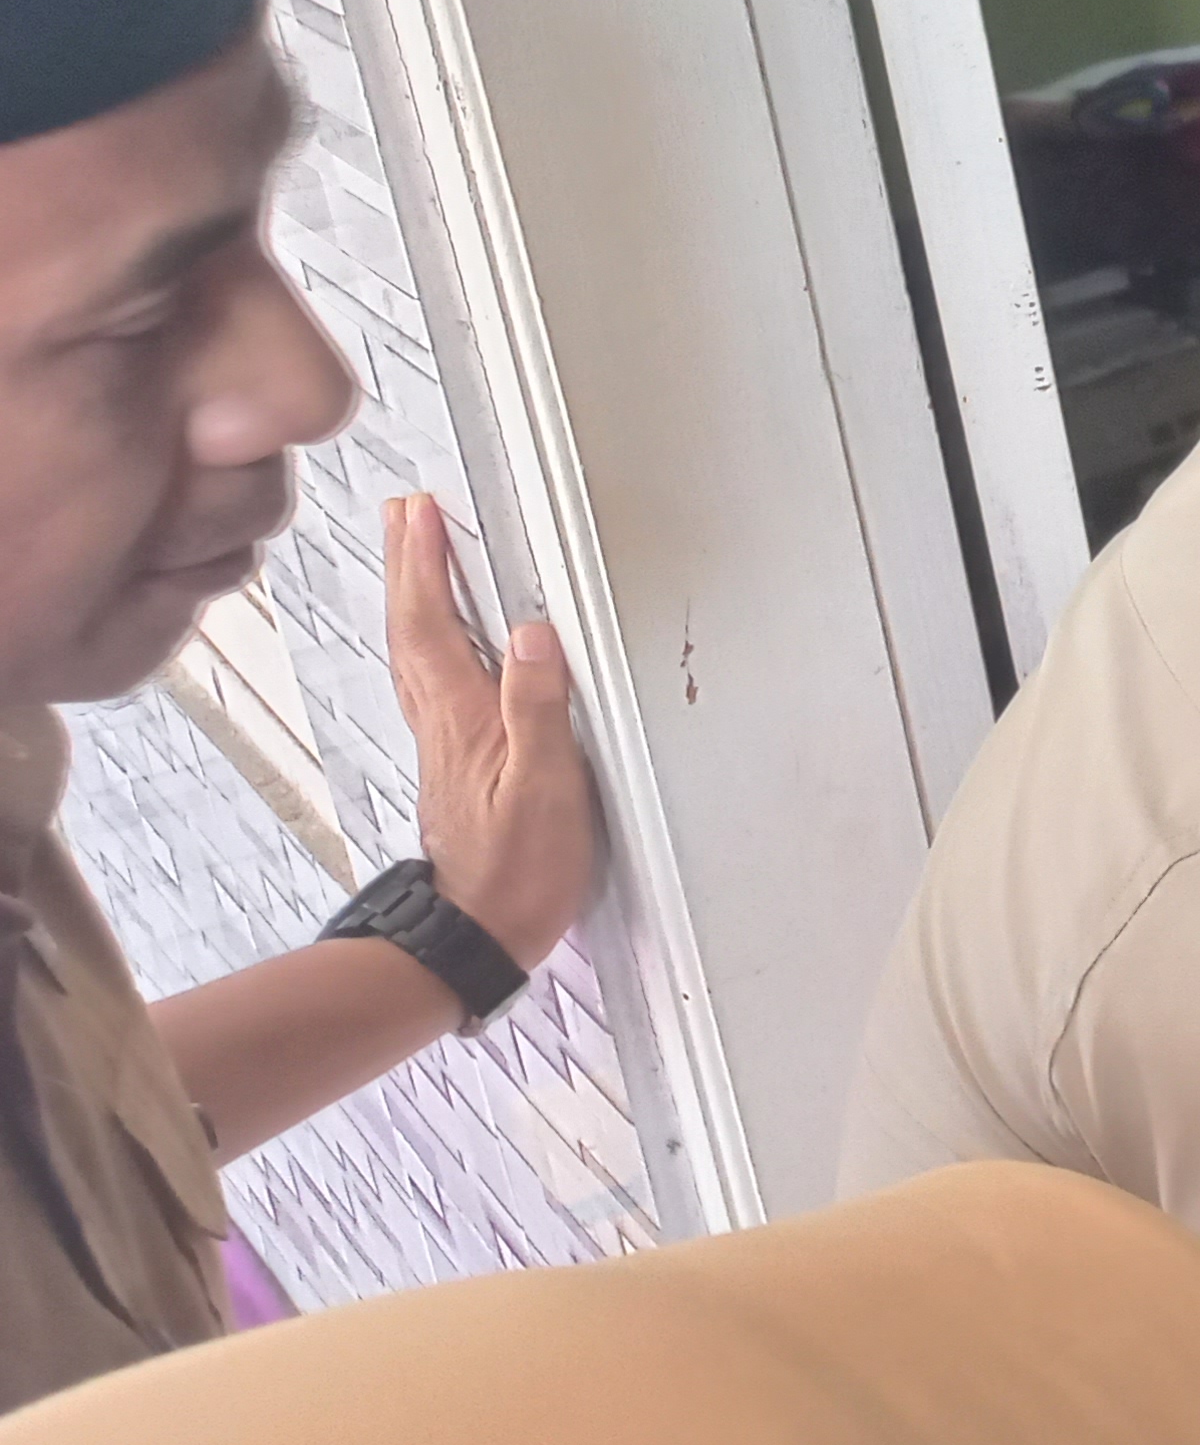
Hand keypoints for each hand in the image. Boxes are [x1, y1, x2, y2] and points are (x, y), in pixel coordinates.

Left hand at [386, 495, 596, 968]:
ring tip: (419, 559)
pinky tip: (446, 643)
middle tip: (407, 515)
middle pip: (413, 628)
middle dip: (410, 565)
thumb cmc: (518, 869)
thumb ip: (539, 707)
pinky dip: (431, 642)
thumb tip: (536, 634)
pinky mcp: (457, 764)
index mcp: (463, 718)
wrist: (480, 931)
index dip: (427, 565)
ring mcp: (445, 744)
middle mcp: (443, 723)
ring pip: (417, 653)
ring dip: (415, 598)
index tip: (425, 513)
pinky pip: (433, 680)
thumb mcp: (547, 786)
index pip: (433, 624)